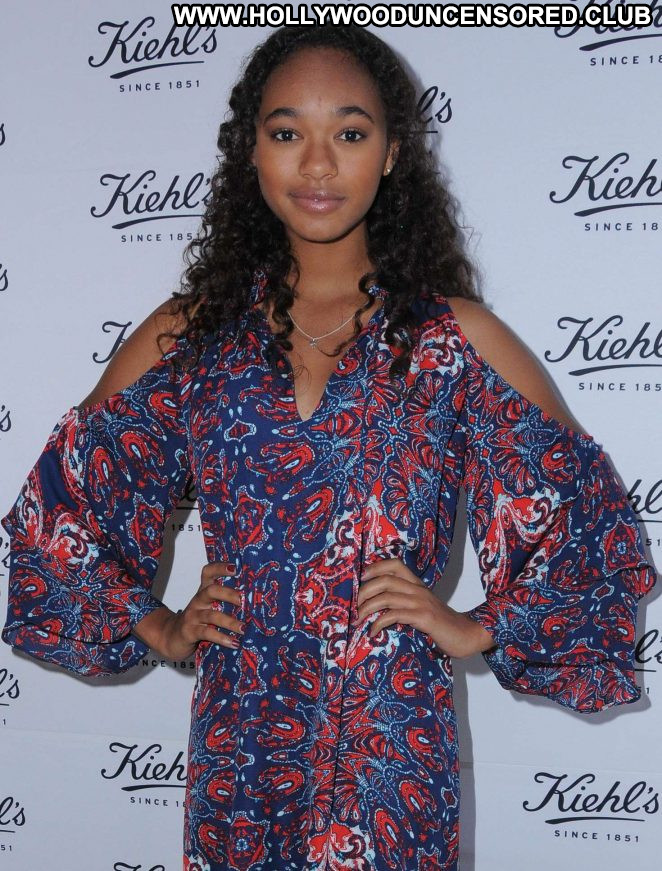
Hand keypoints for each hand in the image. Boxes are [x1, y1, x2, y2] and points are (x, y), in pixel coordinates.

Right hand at [160, 561, 244, 659]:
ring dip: (230, 622)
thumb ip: (224, 604)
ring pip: (211, 615)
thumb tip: (254, 605)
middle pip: (210, 590)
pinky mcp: (189, 631)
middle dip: (228, 594)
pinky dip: (221, 638)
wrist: (171, 637)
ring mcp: (192, 616)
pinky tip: (233, 643)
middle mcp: (197, 601)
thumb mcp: (209, 608)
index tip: (235, 568)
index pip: (208, 573)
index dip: (220, 568)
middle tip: (244, 601)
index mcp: (204, 592)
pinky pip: (207, 633)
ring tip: (243, 628)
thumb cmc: (197, 621)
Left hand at [356, 558, 494, 658]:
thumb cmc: (442, 625)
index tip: (360, 579)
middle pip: (385, 579)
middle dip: (364, 591)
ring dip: (367, 608)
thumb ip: (404, 603)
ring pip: (387, 597)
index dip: (375, 567)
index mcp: (417, 585)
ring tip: (357, 620)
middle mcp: (418, 590)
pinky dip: (379, 623)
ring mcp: (421, 603)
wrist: (468, 635)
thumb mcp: (422, 608)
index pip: (394, 564)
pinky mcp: (424, 618)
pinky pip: (395, 615)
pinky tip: (373, 632)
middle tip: (353, 607)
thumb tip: (376, 606)